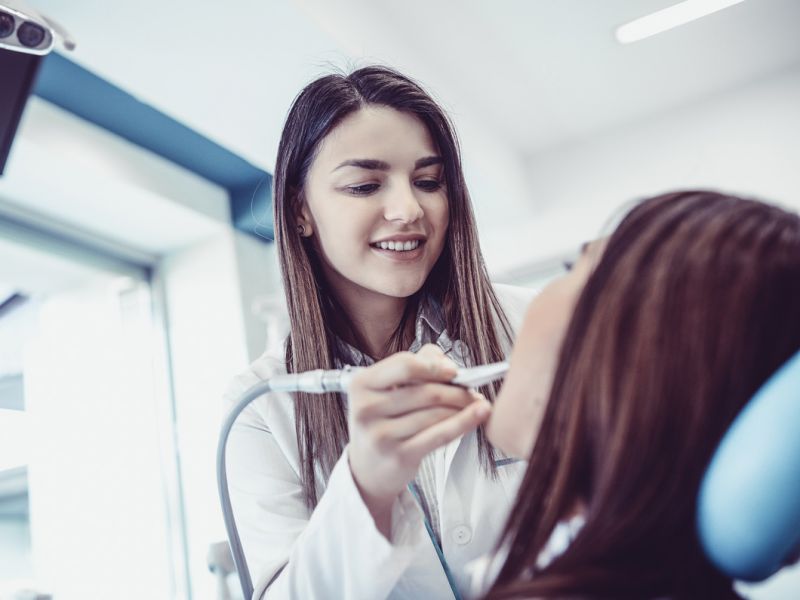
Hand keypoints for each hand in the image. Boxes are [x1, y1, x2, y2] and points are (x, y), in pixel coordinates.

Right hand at [347, 344, 490, 536]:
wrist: (368, 468)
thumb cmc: (383, 421)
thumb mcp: (386, 390)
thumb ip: (414, 367)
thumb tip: (446, 363)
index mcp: (361, 384)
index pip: (404, 365)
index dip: (434, 366)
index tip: (454, 371)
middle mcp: (366, 408)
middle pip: (425, 391)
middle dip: (456, 390)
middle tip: (472, 391)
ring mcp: (381, 435)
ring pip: (436, 413)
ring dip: (463, 406)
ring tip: (475, 404)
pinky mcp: (399, 456)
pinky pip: (440, 435)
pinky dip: (464, 422)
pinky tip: (480, 414)